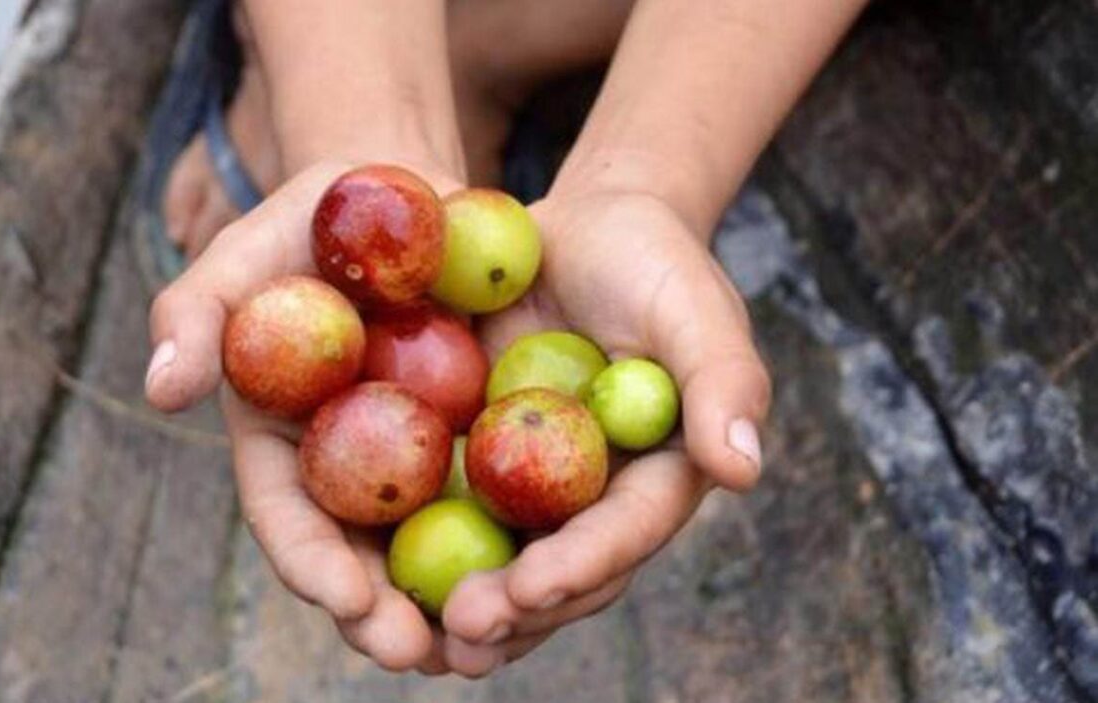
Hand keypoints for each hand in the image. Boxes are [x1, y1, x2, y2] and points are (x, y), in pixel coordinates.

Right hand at [145, 161, 465, 673]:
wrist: (412, 196)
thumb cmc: (318, 217)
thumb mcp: (252, 246)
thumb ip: (196, 308)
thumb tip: (161, 388)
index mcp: (283, 439)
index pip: (288, 516)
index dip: (313, 563)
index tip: (347, 599)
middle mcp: (348, 464)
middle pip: (361, 556)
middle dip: (383, 615)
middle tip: (418, 653)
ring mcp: (418, 456)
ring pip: (432, 546)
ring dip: (452, 602)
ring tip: (483, 643)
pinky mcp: (479, 436)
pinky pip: (501, 496)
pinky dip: (515, 541)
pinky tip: (547, 572)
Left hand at [437, 188, 770, 675]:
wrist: (583, 231)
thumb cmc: (653, 262)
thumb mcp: (694, 307)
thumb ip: (723, 381)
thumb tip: (741, 471)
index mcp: (659, 475)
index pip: (625, 533)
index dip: (582, 566)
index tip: (533, 588)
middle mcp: (597, 497)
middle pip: (560, 570)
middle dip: (515, 611)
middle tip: (461, 633)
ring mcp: (535, 484)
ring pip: (502, 561)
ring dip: (464, 606)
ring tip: (416, 641)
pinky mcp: (481, 459)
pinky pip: (448, 510)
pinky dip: (417, 547)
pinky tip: (369, 576)